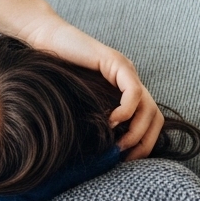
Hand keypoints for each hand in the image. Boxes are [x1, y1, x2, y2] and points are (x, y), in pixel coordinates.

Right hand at [0, 0, 161, 159]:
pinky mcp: (116, 63)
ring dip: (137, 131)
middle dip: (145, 142)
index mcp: (123, 92)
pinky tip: (111, 121)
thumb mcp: (75, 101)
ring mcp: (126, 71)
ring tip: (119, 144)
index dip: (143, 144)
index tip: (125, 161)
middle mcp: (130, 82)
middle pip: (156, 117)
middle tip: (125, 158)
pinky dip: (126, 110)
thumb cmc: (52, 72)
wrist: (44, 39)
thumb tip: (92, 153)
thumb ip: (89, 118)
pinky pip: (132, 91)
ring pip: (149, 107)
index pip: (149, 122)